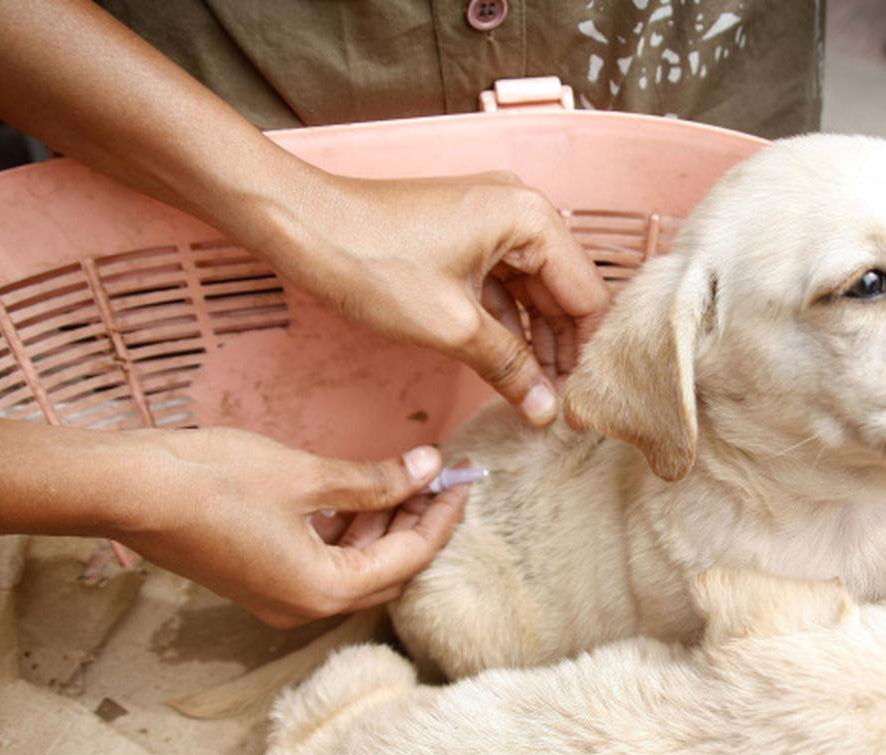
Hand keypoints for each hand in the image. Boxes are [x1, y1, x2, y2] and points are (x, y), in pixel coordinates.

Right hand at [114, 428, 468, 627]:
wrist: (129, 490)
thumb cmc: (215, 481)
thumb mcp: (307, 476)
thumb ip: (376, 479)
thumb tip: (430, 467)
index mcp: (324, 591)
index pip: (409, 557)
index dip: (442, 515)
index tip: (464, 478)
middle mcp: (305, 607)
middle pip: (388, 570)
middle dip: (418, 523)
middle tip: (441, 477)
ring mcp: (281, 597)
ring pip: (356, 565)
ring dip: (384, 524)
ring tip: (407, 476)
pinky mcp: (263, 579)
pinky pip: (325, 561)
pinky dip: (349, 529)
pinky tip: (361, 491)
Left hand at [258, 170, 609, 425]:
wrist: (298, 224)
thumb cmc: (370, 260)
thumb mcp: (450, 325)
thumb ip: (509, 368)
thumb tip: (547, 410)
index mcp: (532, 218)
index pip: (587, 296)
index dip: (586, 356)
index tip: (581, 408)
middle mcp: (521, 210)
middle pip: (564, 293)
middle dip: (563, 352)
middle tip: (560, 412)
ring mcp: (492, 221)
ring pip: (532, 293)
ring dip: (534, 344)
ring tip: (537, 400)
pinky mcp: (465, 237)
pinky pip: (502, 285)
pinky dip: (506, 326)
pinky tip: (509, 369)